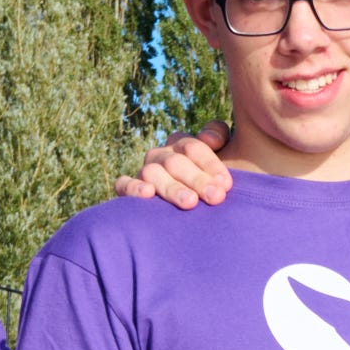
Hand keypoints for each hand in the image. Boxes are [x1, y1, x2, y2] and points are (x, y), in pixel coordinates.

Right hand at [117, 132, 233, 206]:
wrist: (200, 214)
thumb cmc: (213, 183)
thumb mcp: (225, 155)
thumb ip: (219, 136)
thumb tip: (208, 137)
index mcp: (181, 145)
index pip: (193, 147)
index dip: (210, 163)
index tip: (226, 184)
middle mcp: (161, 156)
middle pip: (175, 162)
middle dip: (197, 179)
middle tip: (216, 197)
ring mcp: (145, 172)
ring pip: (153, 173)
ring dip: (172, 188)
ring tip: (190, 202)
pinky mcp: (128, 189)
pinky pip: (123, 184)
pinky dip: (133, 188)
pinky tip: (148, 194)